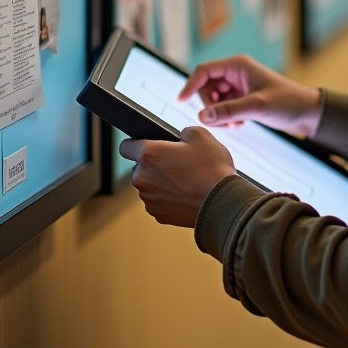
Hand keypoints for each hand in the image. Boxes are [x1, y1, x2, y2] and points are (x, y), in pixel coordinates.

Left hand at [120, 127, 234, 227]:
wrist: (222, 203)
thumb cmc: (212, 169)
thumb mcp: (200, 134)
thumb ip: (182, 131)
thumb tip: (180, 139)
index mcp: (149, 154)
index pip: (126, 146)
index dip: (136, 143)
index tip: (145, 145)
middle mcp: (142, 178)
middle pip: (140, 167)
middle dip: (155, 163)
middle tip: (178, 162)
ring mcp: (149, 199)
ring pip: (150, 185)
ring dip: (162, 181)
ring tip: (187, 179)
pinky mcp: (159, 215)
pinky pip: (159, 201)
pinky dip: (169, 197)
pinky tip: (187, 193)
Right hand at [178, 54, 321, 137]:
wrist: (307, 113)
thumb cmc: (287, 102)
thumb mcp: (257, 107)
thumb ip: (229, 111)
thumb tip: (202, 116)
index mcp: (238, 66)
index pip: (204, 71)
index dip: (190, 85)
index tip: (180, 100)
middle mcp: (236, 73)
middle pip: (206, 87)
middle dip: (211, 106)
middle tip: (225, 121)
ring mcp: (239, 86)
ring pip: (214, 99)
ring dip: (220, 114)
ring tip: (236, 124)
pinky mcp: (242, 98)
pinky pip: (223, 107)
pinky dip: (227, 117)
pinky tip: (240, 124)